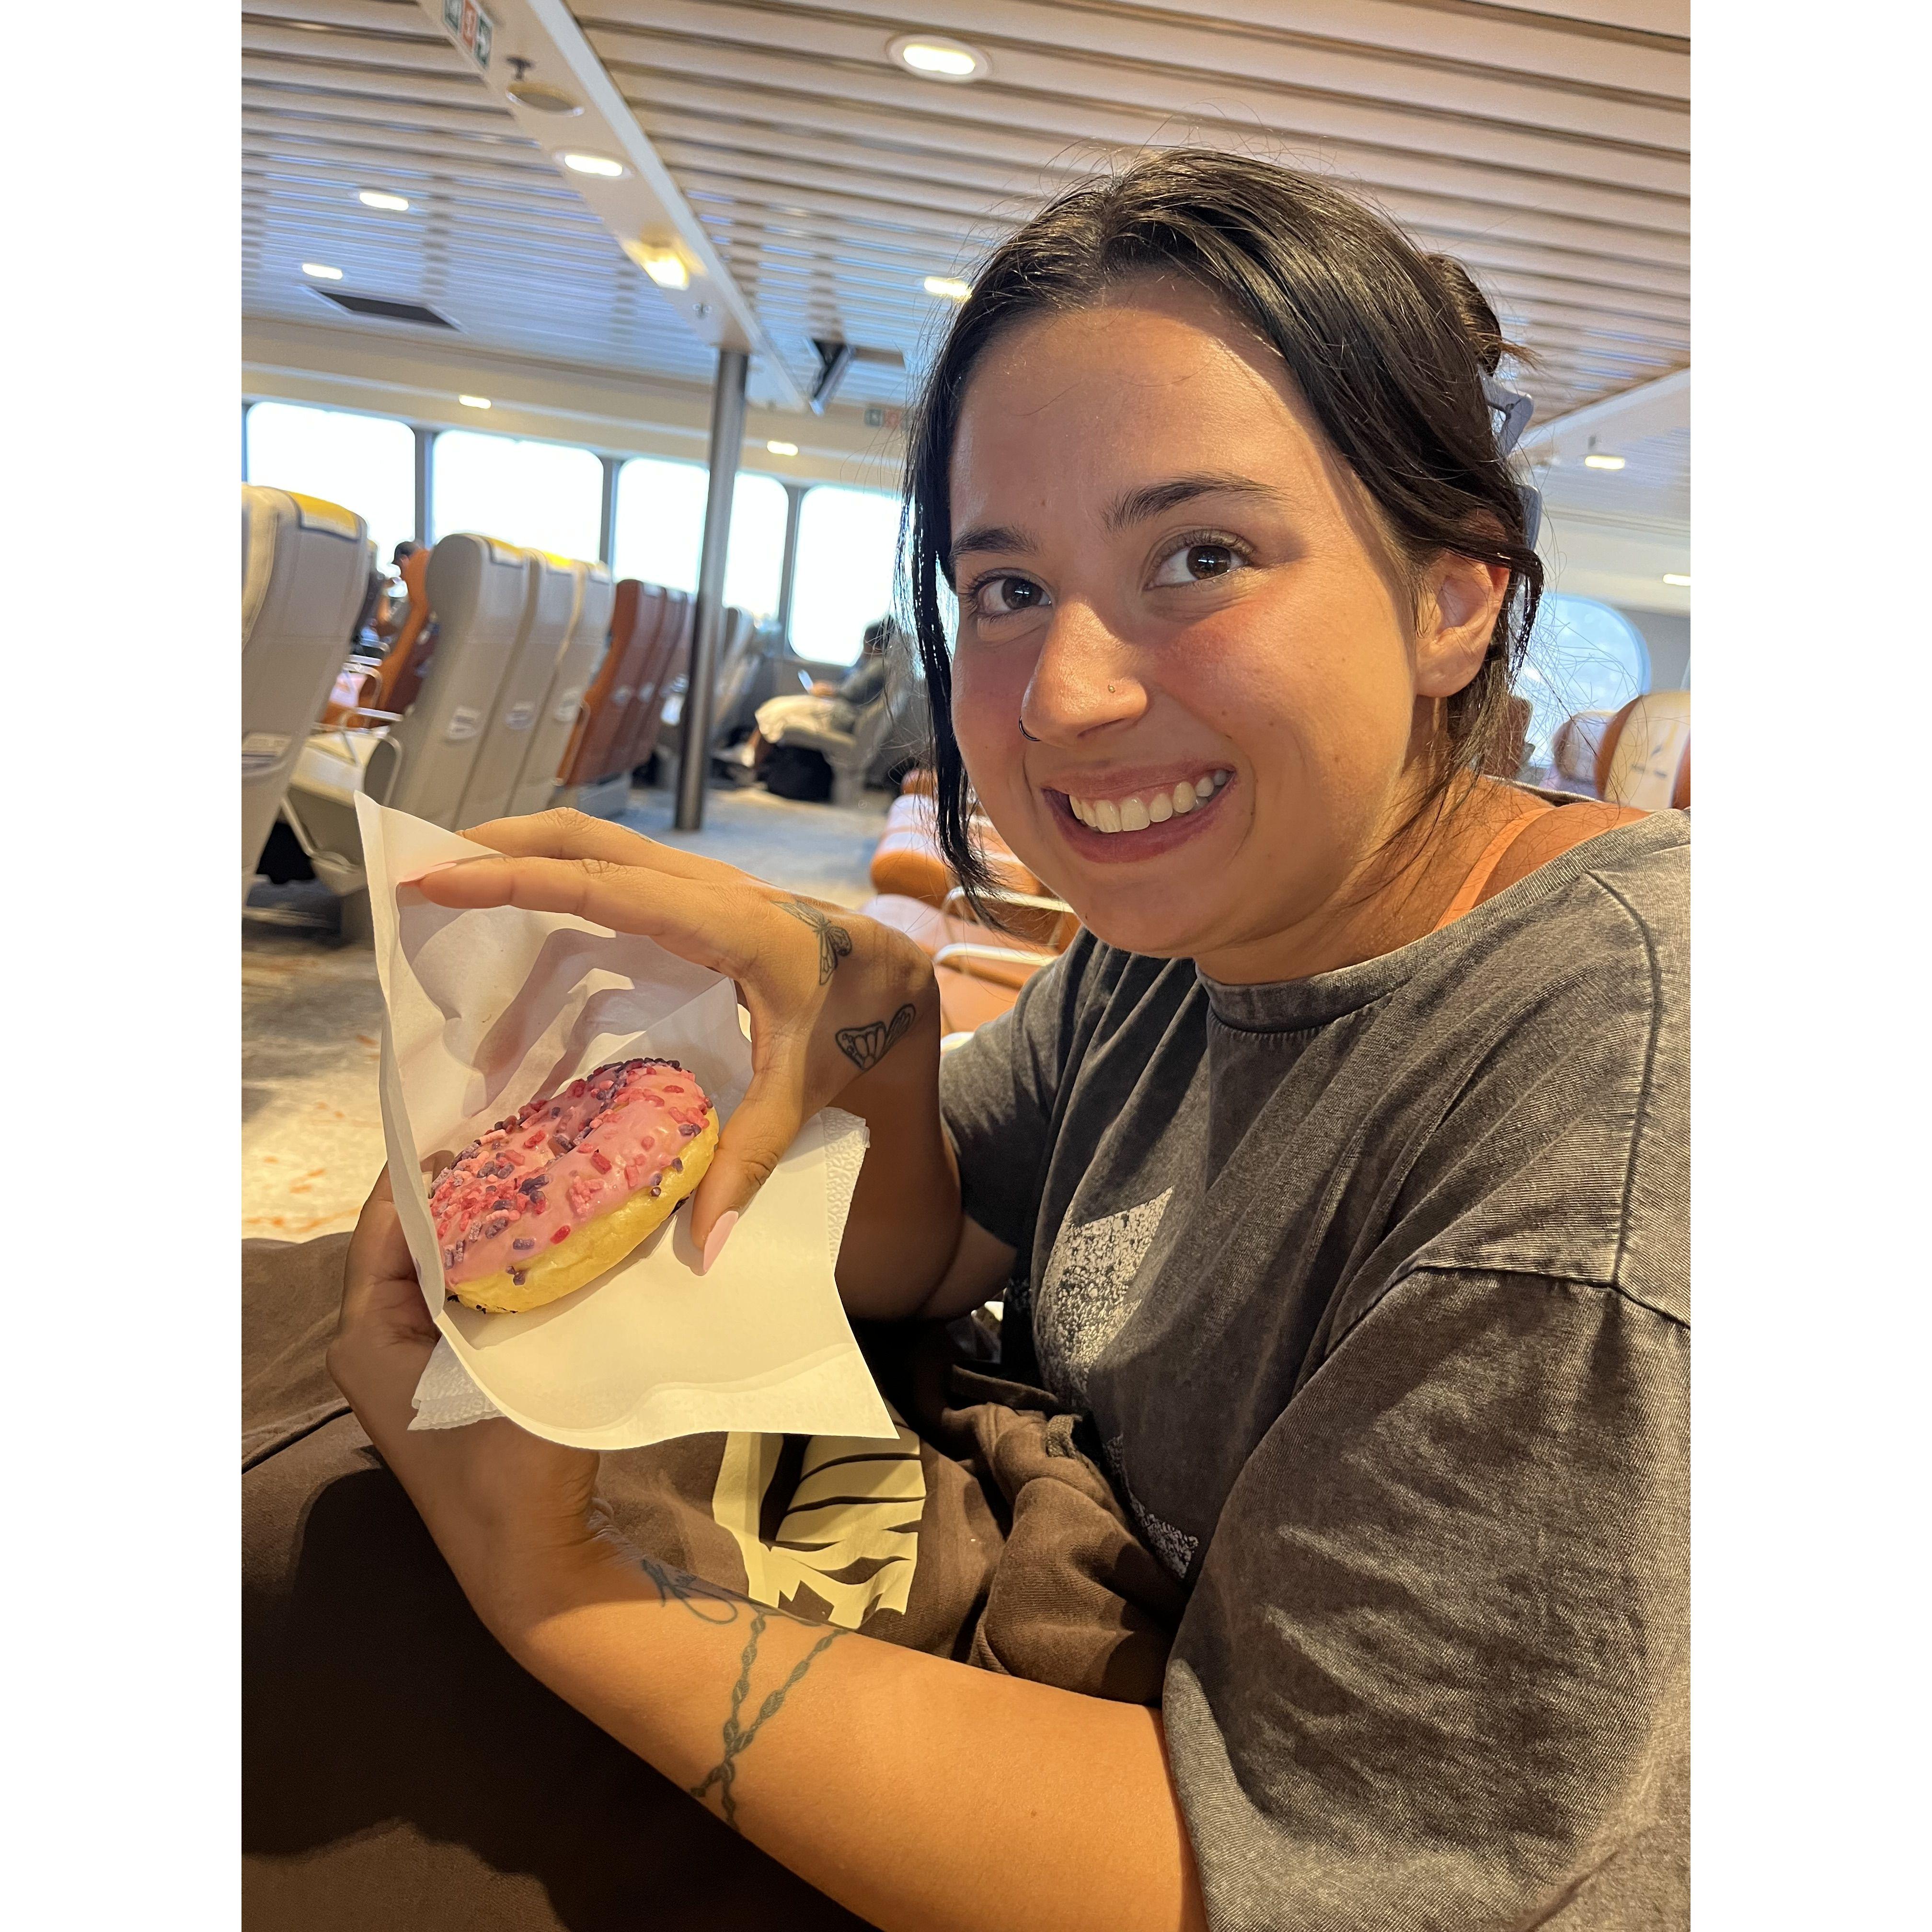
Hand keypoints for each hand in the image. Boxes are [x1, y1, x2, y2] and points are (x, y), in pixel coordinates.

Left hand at [326, 1171, 605, 1632]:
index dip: (433, 1165)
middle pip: (415, 1235)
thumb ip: (529, 1282)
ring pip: (446, 1261)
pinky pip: (467, 1291)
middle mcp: (376, 1339)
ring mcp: (413, 1357)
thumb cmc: (512, 1467)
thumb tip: (574, 1198)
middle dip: (468, 1184)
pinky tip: (551, 1229)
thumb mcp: (512, 1362)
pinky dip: (500, 1258)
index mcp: (366, 1333)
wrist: (532, 1563)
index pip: (388, 1221)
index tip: (487, 1115)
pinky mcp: (451, 1371)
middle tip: (528, 1131)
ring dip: (489, 1219)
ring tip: (545, 1165)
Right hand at [416, 809, 936, 1258]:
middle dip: (496, 848)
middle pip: (583, 839)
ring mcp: (696, 884)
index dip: (514, 881)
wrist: (899, 976)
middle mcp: (705, 886)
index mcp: (727, 924)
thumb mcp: (805, 1089)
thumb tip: (703, 1249)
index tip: (436, 878)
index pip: (601, 887)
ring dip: (522, 862)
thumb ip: (750, 1161)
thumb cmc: (855, 1023)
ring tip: (446, 895)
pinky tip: (516, 932)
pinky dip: (556, 890)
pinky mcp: (691, 898)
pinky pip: (611, 877)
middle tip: (416, 874)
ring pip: (594, 846)